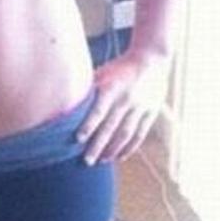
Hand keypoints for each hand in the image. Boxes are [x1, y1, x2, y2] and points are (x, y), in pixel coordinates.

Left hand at [76, 49, 172, 164]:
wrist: (151, 59)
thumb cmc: (119, 67)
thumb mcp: (103, 73)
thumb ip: (89, 88)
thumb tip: (68, 102)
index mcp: (112, 88)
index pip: (99, 111)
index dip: (88, 125)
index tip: (78, 139)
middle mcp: (126, 99)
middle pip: (111, 127)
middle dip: (98, 145)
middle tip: (87, 160)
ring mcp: (141, 108)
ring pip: (126, 133)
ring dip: (113, 149)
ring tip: (101, 161)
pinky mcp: (151, 113)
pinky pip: (140, 134)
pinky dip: (130, 147)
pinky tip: (120, 157)